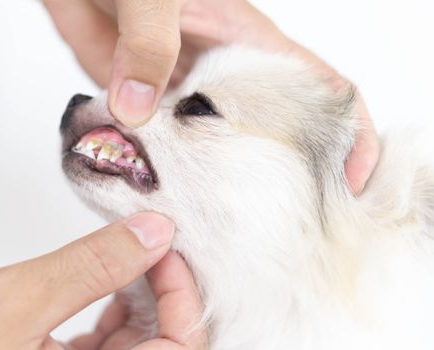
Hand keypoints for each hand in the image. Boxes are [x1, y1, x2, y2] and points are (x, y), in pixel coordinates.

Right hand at [0, 212, 206, 349]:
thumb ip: (91, 267)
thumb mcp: (15, 302)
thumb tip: (153, 233)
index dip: (184, 299)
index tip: (168, 251)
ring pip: (137, 344)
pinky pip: (108, 346)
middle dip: (162, 292)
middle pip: (163, 345)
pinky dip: (114, 309)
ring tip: (127, 257)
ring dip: (140, 298)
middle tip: (149, 245)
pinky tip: (106, 281)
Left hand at [44, 0, 377, 193]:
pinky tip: (154, 194)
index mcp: (245, 43)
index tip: (352, 182)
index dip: (347, 132)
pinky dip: (156, 169)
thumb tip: (138, 110)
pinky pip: (156, 144)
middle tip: (280, 224)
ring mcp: (179, 92)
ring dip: (212, 180)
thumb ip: (150, 43)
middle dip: (279, 175)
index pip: (316, 88)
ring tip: (219, 223)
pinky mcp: (142, 103)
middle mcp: (217, 75)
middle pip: (265, 133)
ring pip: (208, 146)